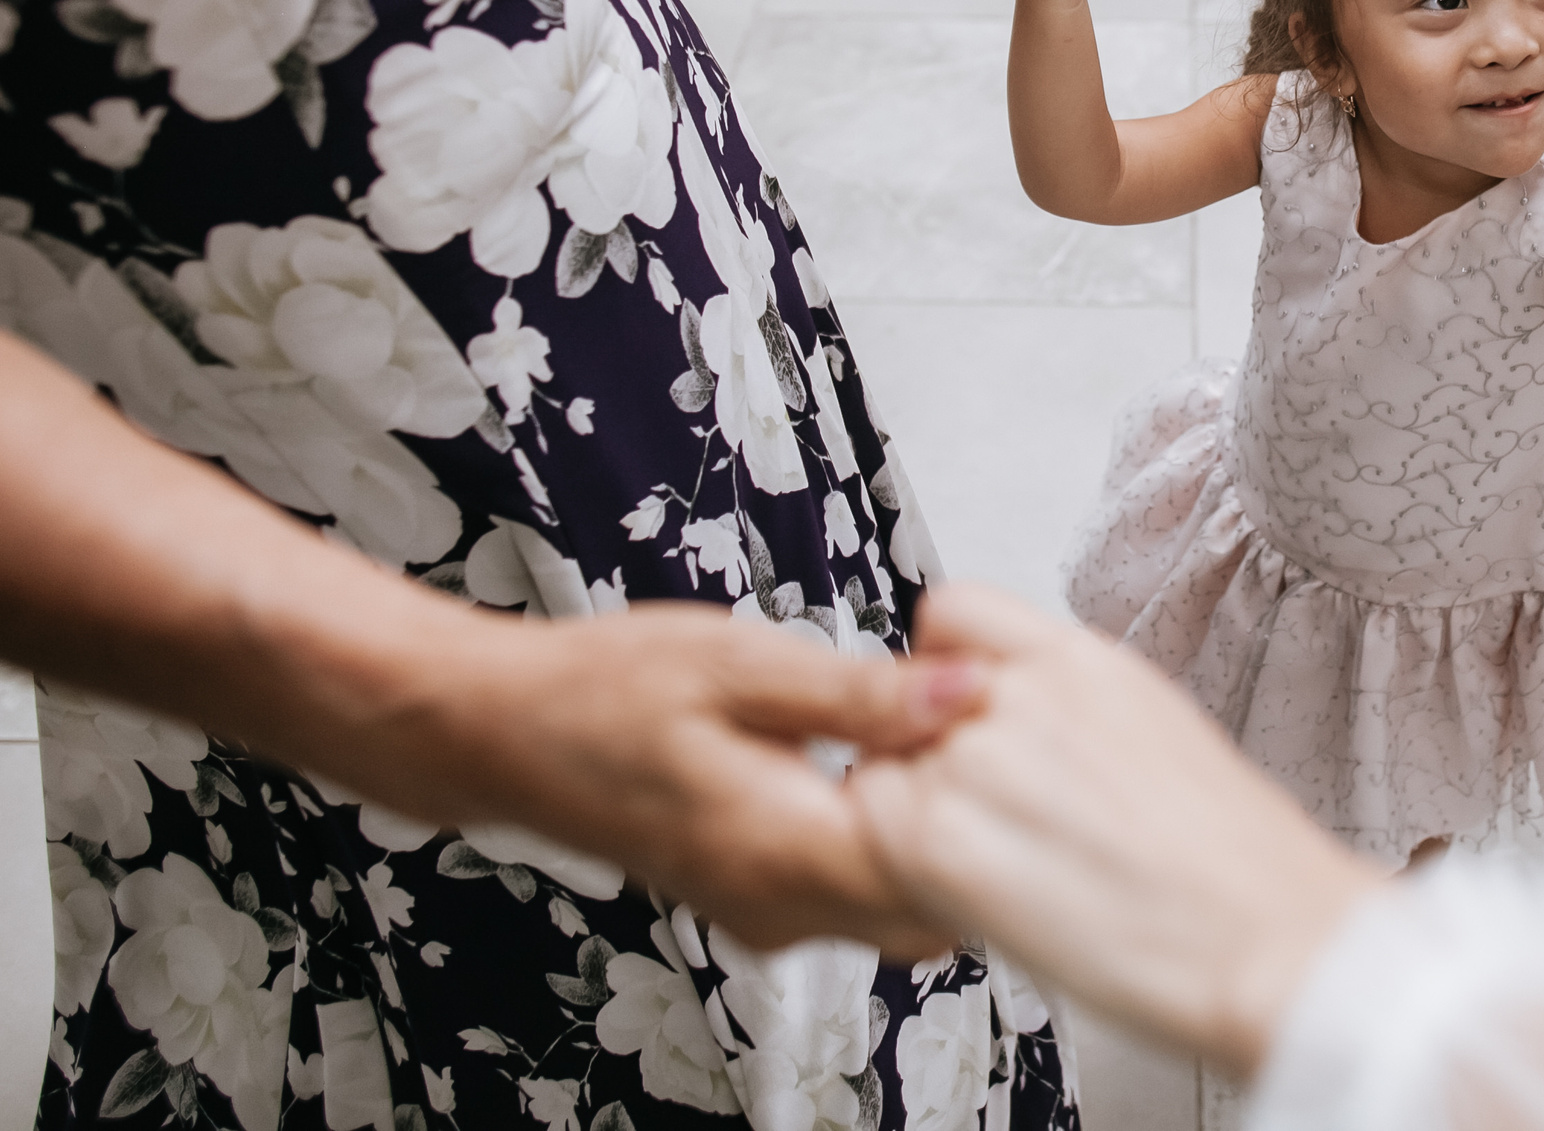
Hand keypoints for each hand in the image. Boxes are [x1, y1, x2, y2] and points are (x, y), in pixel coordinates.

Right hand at [356, 607, 988, 955]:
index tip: (999, 739)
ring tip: (924, 739)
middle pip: (936, 908)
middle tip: (973, 735)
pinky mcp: (763, 900)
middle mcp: (780, 909)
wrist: (506, 730)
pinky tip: (883, 764)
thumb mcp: (742, 665)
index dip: (989, 810)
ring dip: (932, 835)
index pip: (943, 881)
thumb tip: (967, 692)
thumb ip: (863, 694)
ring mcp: (771, 915)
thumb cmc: (604, 690)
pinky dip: (889, 840)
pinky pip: (858, 891)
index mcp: (781, 855)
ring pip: (901, 906)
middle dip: (974, 831)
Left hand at [853, 585, 1385, 1076]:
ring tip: (988, 874)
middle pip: (903, 699)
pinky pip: (868, 831)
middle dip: (924, 758)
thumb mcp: (1160, 733)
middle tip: (979, 825)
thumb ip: (1071, 714)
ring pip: (878, 767)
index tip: (955, 718)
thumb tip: (1026, 734)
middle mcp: (1025, 693)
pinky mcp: (942, 840)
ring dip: (907, 818)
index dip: (939, 669)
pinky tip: (967, 902)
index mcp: (1085, 661)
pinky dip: (895, 869)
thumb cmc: (1242, 865)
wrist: (1275, 938)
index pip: (952, 615)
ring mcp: (979, 760)